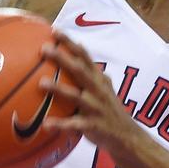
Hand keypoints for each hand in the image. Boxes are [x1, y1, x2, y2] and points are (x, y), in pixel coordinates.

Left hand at [38, 31, 139, 151]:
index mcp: (98, 80)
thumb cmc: (110, 111)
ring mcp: (96, 107)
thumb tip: (78, 57)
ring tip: (41, 83)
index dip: (70, 43)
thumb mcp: (105, 89)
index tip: (54, 30)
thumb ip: (92, 75)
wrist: (127, 137)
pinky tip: (46, 125)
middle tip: (44, 49)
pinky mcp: (93, 126)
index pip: (84, 56)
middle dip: (62, 58)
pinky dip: (61, 125)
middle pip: (79, 70)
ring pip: (76, 96)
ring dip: (58, 89)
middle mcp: (98, 90)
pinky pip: (75, 125)